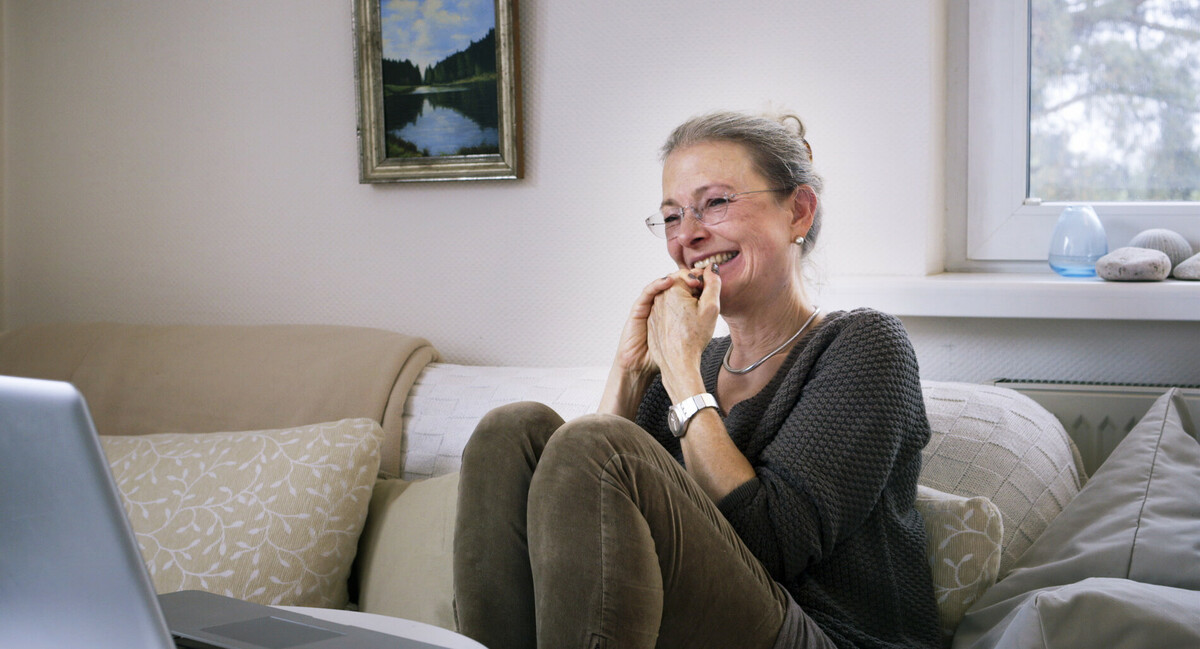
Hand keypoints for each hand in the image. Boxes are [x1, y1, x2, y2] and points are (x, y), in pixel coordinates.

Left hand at [647, 265, 720, 399]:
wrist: (678, 363)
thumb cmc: (694, 337)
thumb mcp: (710, 307)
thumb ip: (713, 284)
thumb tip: (711, 269)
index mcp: (671, 288)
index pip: (690, 275)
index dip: (703, 282)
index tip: (709, 295)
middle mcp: (659, 296)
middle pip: (680, 285)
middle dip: (694, 292)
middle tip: (704, 306)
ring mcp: (654, 309)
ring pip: (673, 298)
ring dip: (685, 303)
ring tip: (695, 318)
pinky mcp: (653, 321)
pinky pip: (666, 311)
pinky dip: (677, 314)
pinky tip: (685, 326)